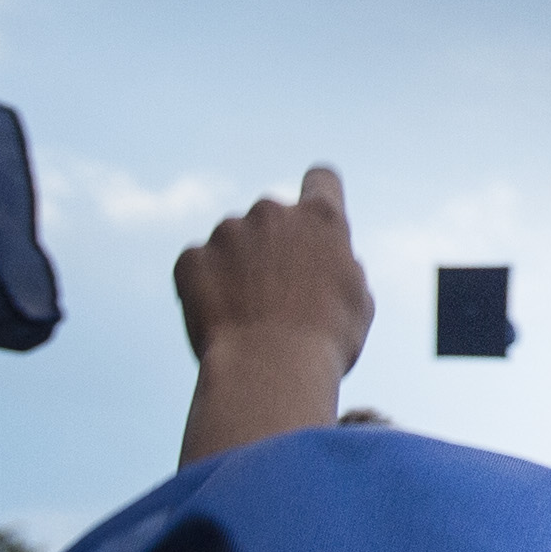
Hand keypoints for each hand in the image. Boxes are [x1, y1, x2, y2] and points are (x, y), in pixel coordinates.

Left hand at [171, 170, 364, 459]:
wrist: (268, 371)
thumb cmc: (325, 343)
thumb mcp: (358, 303)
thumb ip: (344, 267)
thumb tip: (333, 260)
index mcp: (320, 218)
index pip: (322, 180)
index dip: (318, 196)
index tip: (311, 222)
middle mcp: (272, 211)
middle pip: (272, 218)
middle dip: (271, 246)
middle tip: (276, 295)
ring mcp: (227, 231)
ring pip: (232, 242)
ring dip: (237, 267)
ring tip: (247, 316)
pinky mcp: (192, 257)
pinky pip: (198, 266)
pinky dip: (204, 288)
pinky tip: (220, 321)